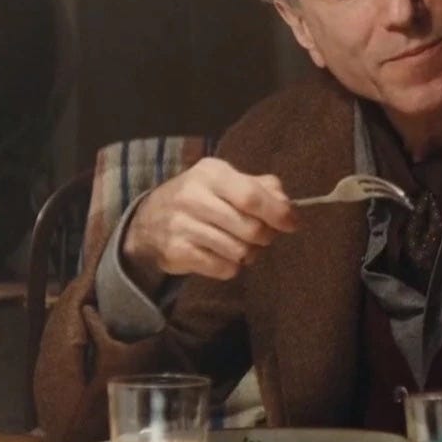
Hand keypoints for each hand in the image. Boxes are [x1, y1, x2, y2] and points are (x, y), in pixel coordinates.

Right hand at [122, 158, 297, 285]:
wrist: (148, 221)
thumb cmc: (201, 198)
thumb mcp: (227, 182)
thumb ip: (262, 188)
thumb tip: (288, 207)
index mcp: (211, 173)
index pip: (251, 196)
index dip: (278, 213)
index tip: (293, 223)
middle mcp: (193, 196)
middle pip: (250, 228)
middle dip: (265, 236)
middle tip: (262, 235)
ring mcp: (182, 226)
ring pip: (239, 251)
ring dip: (248, 253)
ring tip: (240, 245)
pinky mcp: (177, 252)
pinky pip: (224, 268)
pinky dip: (231, 267)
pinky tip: (222, 255)